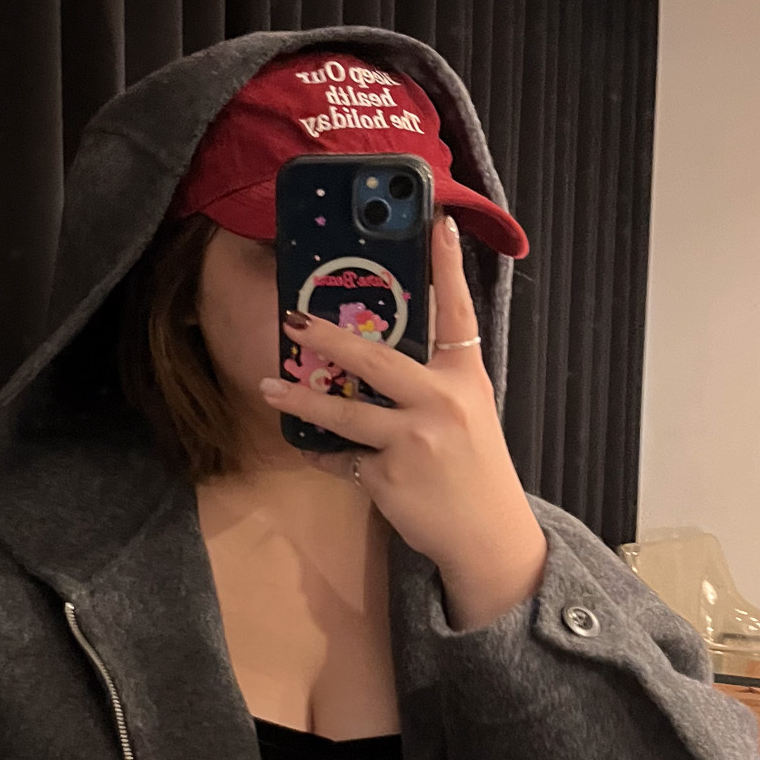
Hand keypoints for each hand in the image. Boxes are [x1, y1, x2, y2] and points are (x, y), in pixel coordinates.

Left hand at [259, 210, 546, 629]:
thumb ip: (432, 383)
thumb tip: (373, 356)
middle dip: (329, 336)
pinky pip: (340, 458)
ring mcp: (414, 441)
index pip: (458, 311)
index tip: (438, 222)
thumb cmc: (475, 470)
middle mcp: (442, 402)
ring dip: (301, 398)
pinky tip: (304, 444)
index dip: (447, 266)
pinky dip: (321, 453)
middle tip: (293, 319)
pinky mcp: (389, 478)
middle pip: (376, 359)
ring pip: (343, 412)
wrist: (489, 537)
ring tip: (269, 387)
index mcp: (466, 377)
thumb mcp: (468, 413)